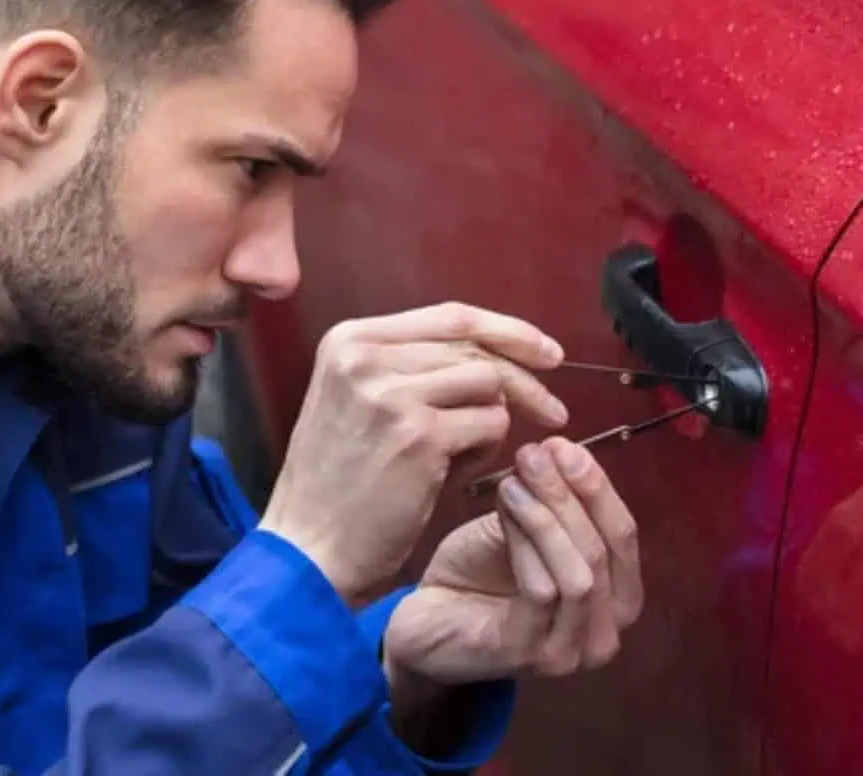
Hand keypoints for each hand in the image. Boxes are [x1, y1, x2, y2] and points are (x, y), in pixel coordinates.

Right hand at [258, 303, 568, 599]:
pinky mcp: (419, 436)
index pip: (452, 316)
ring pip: (489, 383)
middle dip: (524, 378)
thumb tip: (497, 352)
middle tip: (554, 410)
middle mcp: (366, 356)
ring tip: (467, 452)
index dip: (508, 330)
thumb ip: (412, 367)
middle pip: (476, 347)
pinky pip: (491, 424)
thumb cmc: (341, 481)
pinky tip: (460, 473)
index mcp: (351, 339)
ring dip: (495, 420)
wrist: (308, 547)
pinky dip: (488, 450)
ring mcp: (392, 394)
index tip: (546, 351)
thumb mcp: (359, 400)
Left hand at [382, 437, 643, 688]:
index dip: (598, 487)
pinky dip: (526, 542)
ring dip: (548, 517)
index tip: (564, 445)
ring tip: (514, 478)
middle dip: (571, 496)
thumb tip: (562, 449)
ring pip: (579, 575)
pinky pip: (542, 592)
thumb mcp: (526, 527)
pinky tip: (505, 507)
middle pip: (605, 552)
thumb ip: (554, 501)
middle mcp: (605, 634)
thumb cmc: (480, 573)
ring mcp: (569, 653)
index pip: (624, 535)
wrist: (425, 618)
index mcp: (615, 599)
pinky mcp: (530, 656)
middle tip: (536, 453)